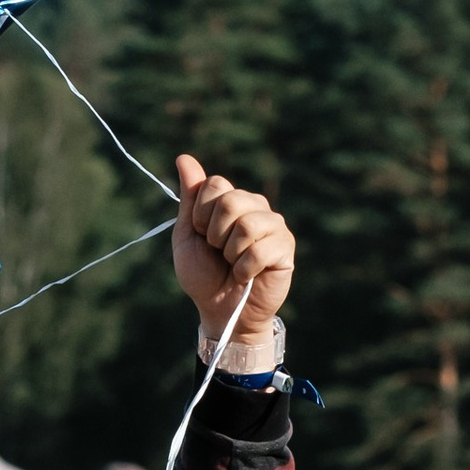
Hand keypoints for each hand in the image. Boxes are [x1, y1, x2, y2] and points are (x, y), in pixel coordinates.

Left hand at [173, 152, 293, 348]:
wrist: (221, 312)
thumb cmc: (204, 276)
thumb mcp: (188, 235)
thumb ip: (190, 198)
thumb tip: (184, 157)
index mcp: (232, 200)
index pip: (215, 185)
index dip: (201, 216)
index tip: (203, 236)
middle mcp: (256, 206)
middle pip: (231, 200)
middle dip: (215, 234)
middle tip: (219, 253)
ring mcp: (274, 225)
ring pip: (247, 224)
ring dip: (231, 253)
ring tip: (233, 264)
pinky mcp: (285, 248)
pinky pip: (260, 249)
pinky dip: (245, 269)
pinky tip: (247, 276)